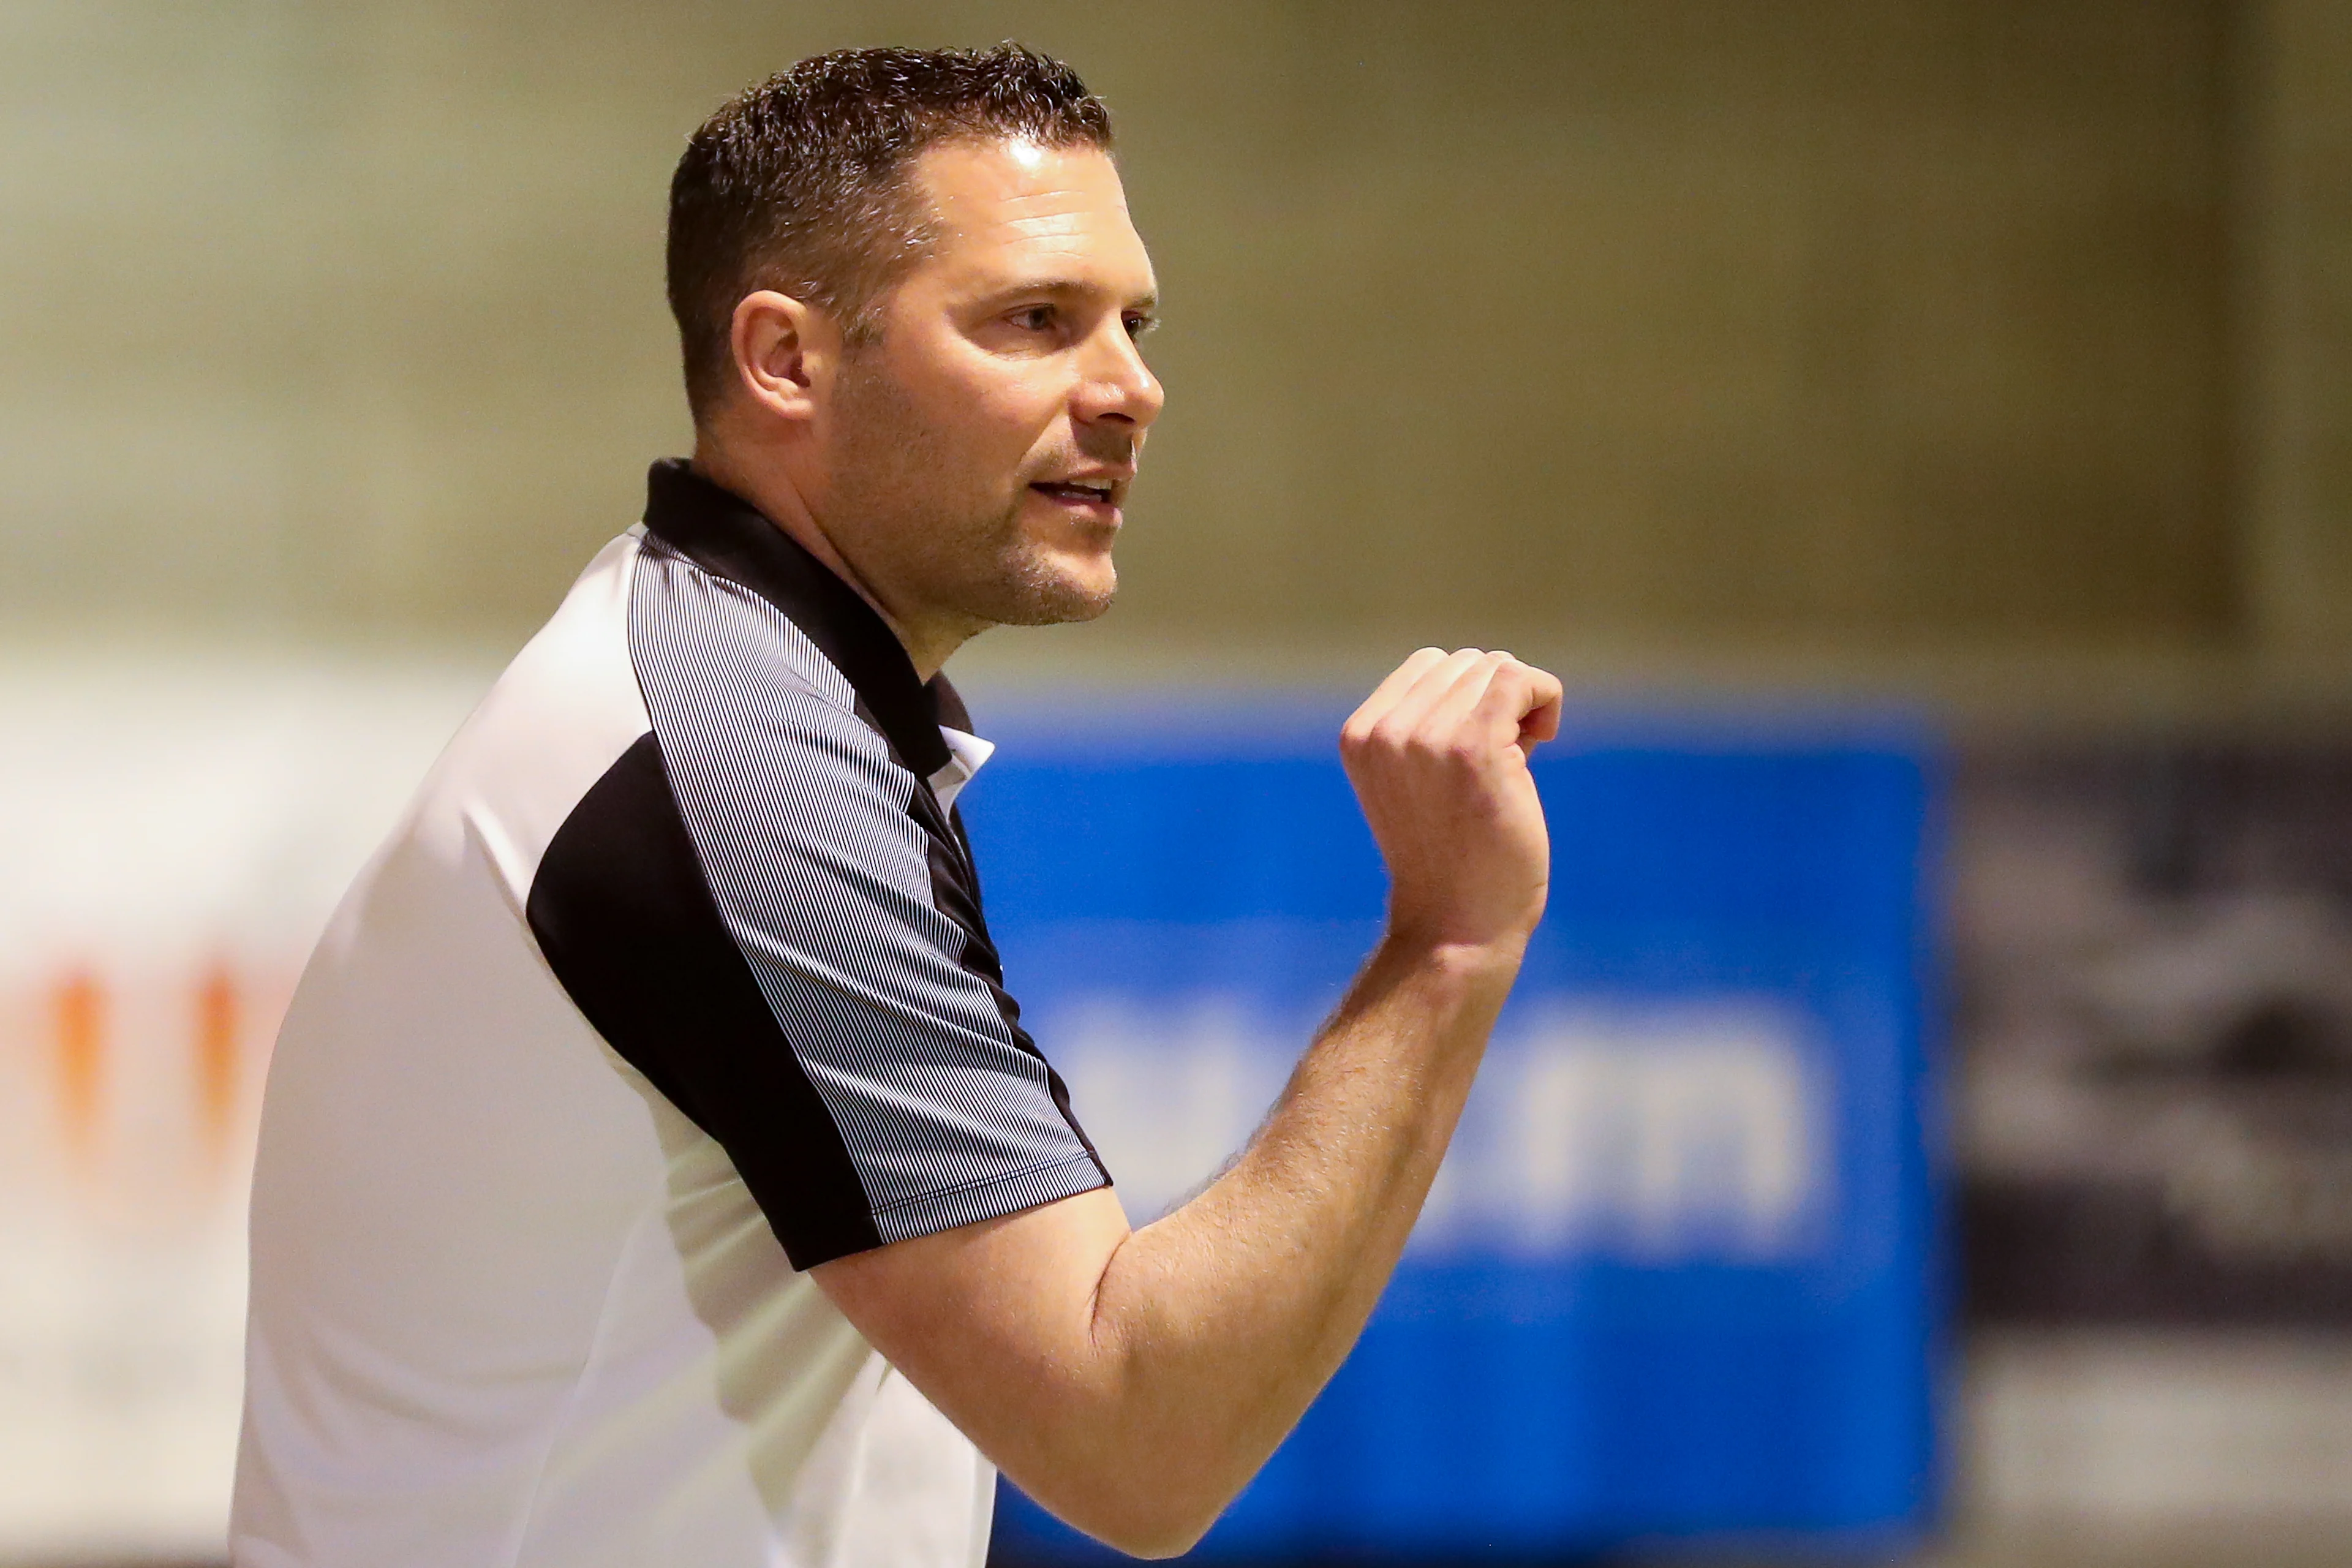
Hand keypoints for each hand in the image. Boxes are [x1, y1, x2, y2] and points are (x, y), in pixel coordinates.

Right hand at [1339, 648, 1562, 951]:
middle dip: (1498, 701)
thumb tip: (1497, 672)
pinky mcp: (1473, 747)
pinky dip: (1545, 697)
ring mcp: (1425, 737)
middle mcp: (1385, 730)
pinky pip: (1520, 680)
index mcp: (1360, 734)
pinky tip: (1545, 736)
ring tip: (1524, 756)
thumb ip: (1431, 726)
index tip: (1485, 748)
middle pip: (1466, 663)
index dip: (1468, 697)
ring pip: (1496, 668)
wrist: (1457, 925)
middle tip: (1509, 760)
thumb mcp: (1417, 782)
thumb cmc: (1451, 860)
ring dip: (1524, 705)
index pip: (1429, 665)